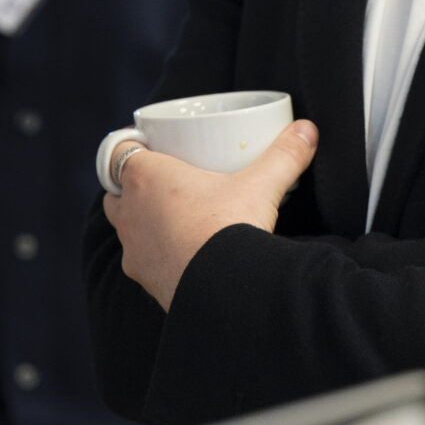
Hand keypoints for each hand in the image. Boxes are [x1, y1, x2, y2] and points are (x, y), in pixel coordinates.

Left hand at [102, 121, 318, 311]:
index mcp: (146, 178)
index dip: (130, 144)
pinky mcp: (145, 280)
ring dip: (142, 219)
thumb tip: (308, 130)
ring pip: (125, 226)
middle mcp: (130, 213)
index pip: (118, 151)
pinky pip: (141, 260)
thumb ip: (284, 155)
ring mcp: (133, 250)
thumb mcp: (261, 186)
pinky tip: (181, 252)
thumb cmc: (230, 230)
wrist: (224, 294)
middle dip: (134, 183)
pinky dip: (155, 253)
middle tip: (167, 180)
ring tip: (175, 216)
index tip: (150, 143)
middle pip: (116, 189)